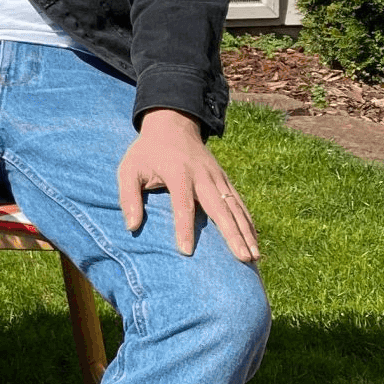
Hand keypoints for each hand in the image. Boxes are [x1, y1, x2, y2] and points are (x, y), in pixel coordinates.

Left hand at [117, 109, 259, 262]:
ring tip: (254, 257)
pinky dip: (248, 222)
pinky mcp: (224, 179)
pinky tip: (254, 241)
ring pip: (235, 207)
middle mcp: (203, 175)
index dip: (184, 227)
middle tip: (242, 259)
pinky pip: (239, 202)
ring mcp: (217, 177)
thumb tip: (132, 226)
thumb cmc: (147, 152)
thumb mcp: (129, 169)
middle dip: (232, 234)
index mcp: (178, 172)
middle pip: (219, 208)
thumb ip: (128, 196)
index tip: (186, 251)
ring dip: (246, 232)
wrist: (173, 124)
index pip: (182, 204)